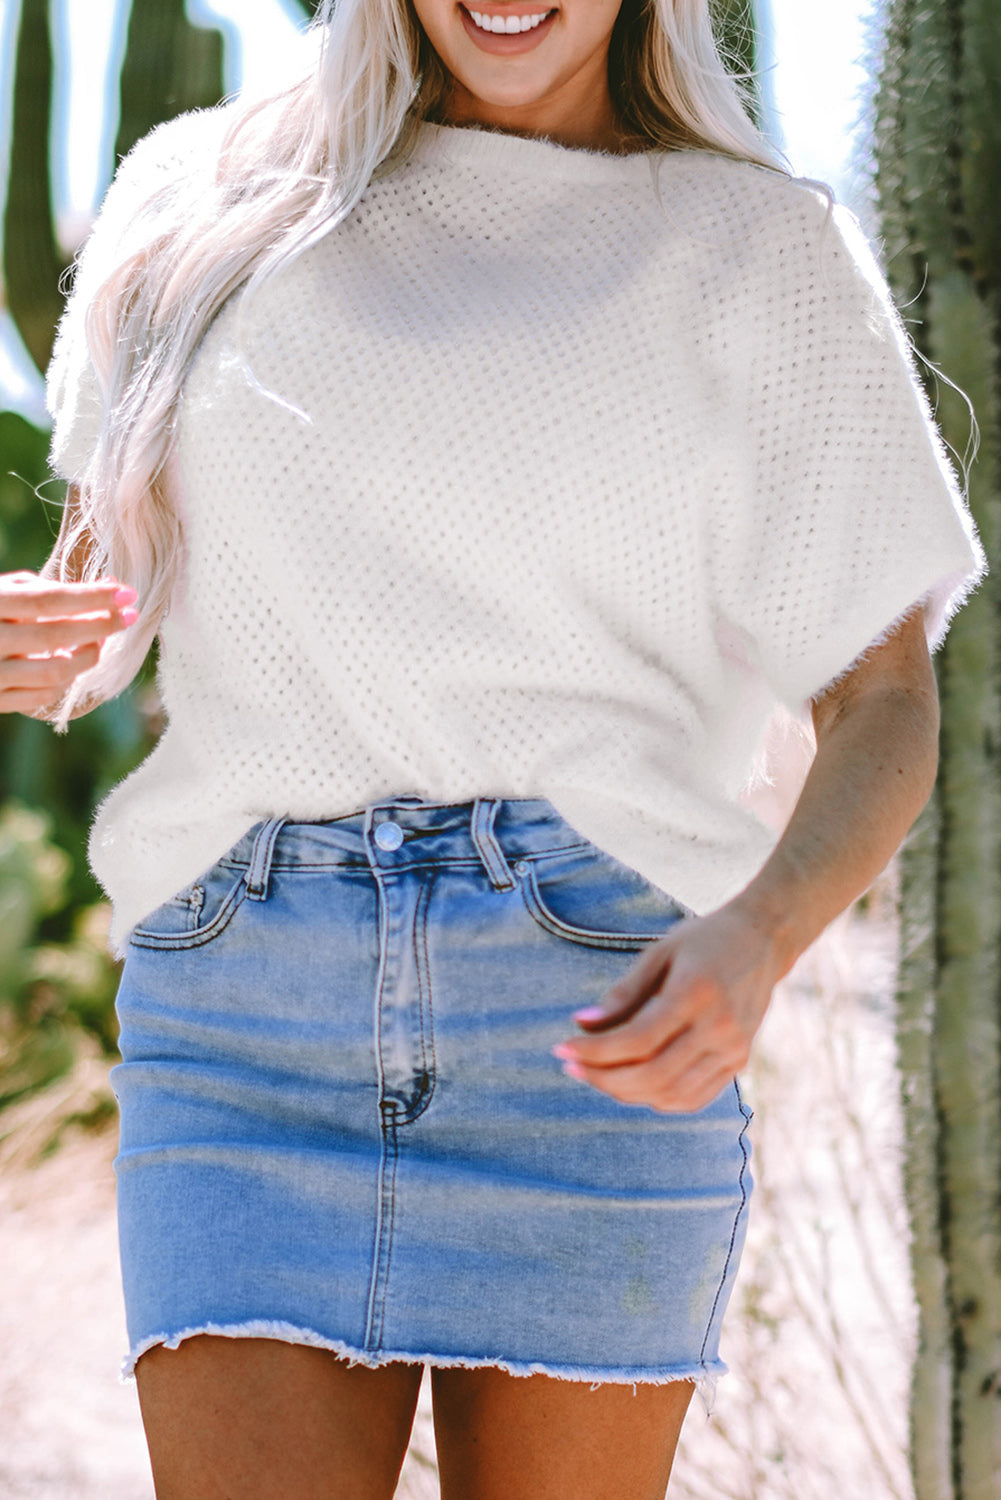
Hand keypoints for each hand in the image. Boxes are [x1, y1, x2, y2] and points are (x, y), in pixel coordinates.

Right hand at [0, 571, 139, 716]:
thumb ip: (42, 589)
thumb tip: (105, 589)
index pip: (48, 600)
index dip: (91, 597)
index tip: (127, 594)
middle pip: (55, 635)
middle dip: (100, 626)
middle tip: (128, 617)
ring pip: (54, 672)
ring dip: (86, 657)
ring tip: (98, 642)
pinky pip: (41, 696)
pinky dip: (64, 681)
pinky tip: (71, 664)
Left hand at [552, 902, 785, 1112]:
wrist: (764, 940)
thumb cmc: (704, 940)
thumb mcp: (659, 953)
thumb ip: (623, 993)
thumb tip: (581, 1023)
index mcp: (696, 994)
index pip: (637, 1040)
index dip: (594, 1051)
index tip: (561, 1048)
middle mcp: (719, 1028)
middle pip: (652, 1074)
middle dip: (602, 1077)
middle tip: (570, 1066)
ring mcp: (733, 1050)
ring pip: (671, 1093)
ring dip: (625, 1092)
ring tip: (594, 1075)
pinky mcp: (739, 1061)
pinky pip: (693, 1098)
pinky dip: (657, 1098)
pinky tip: (631, 1085)